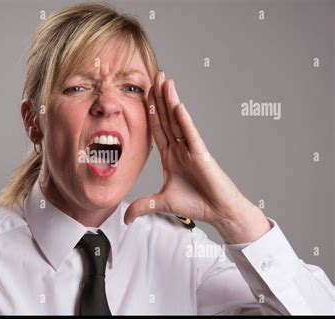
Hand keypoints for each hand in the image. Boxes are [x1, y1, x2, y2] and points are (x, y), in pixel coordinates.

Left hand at [124, 70, 270, 243]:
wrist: (218, 212)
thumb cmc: (196, 203)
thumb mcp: (162, 203)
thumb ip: (143, 206)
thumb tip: (125, 217)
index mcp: (171, 156)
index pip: (157, 129)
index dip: (150, 111)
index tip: (144, 94)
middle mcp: (180, 149)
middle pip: (166, 118)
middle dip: (159, 97)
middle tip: (153, 75)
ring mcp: (191, 150)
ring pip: (178, 121)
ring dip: (170, 101)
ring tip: (165, 80)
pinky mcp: (202, 156)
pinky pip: (191, 135)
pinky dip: (184, 121)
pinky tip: (177, 106)